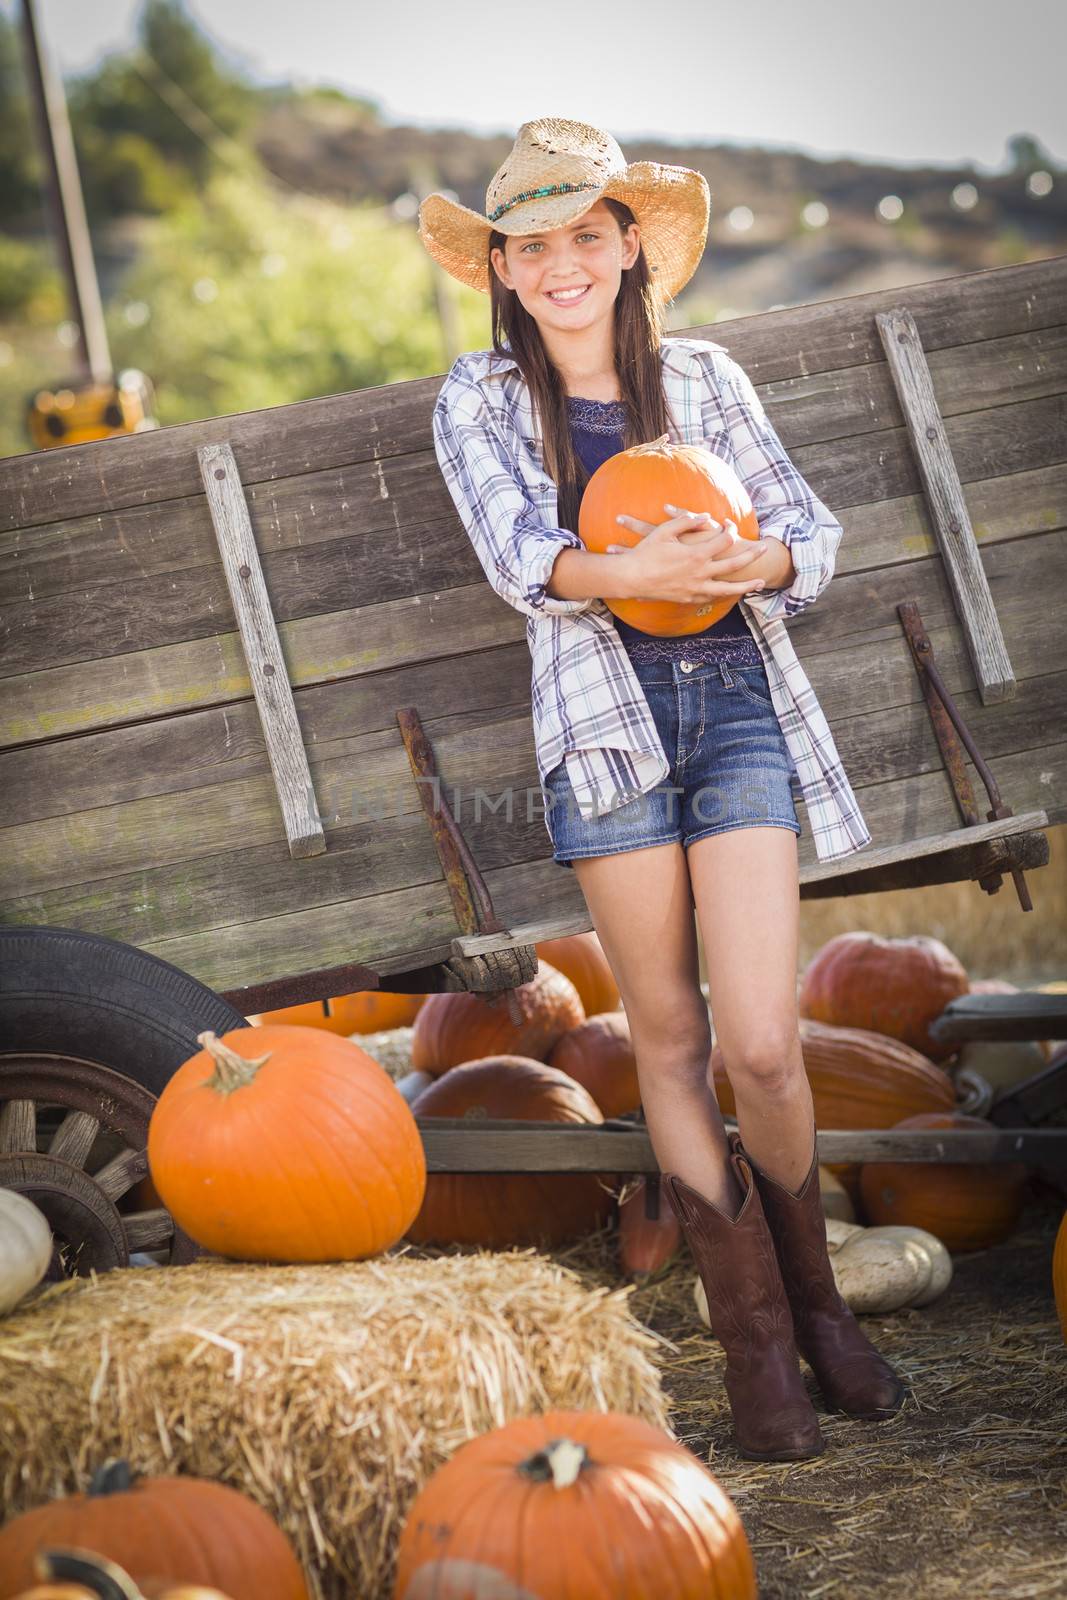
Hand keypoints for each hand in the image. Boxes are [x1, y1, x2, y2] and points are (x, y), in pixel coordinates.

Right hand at [605, 502, 767, 606]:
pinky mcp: (688, 598)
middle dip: (751, 556)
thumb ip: (688, 520)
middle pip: (734, 564)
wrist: (630, 578)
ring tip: (760, 584)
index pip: (723, 540)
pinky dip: (723, 595)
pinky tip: (731, 593)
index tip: (728, 524)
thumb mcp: (665, 530)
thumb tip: (707, 516)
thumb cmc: (646, 552)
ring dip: (745, 586)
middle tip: (764, 550)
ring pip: (727, 589)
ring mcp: (695, 588)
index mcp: (696, 554)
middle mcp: (700, 573)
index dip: (729, 529)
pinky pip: (711, 597)